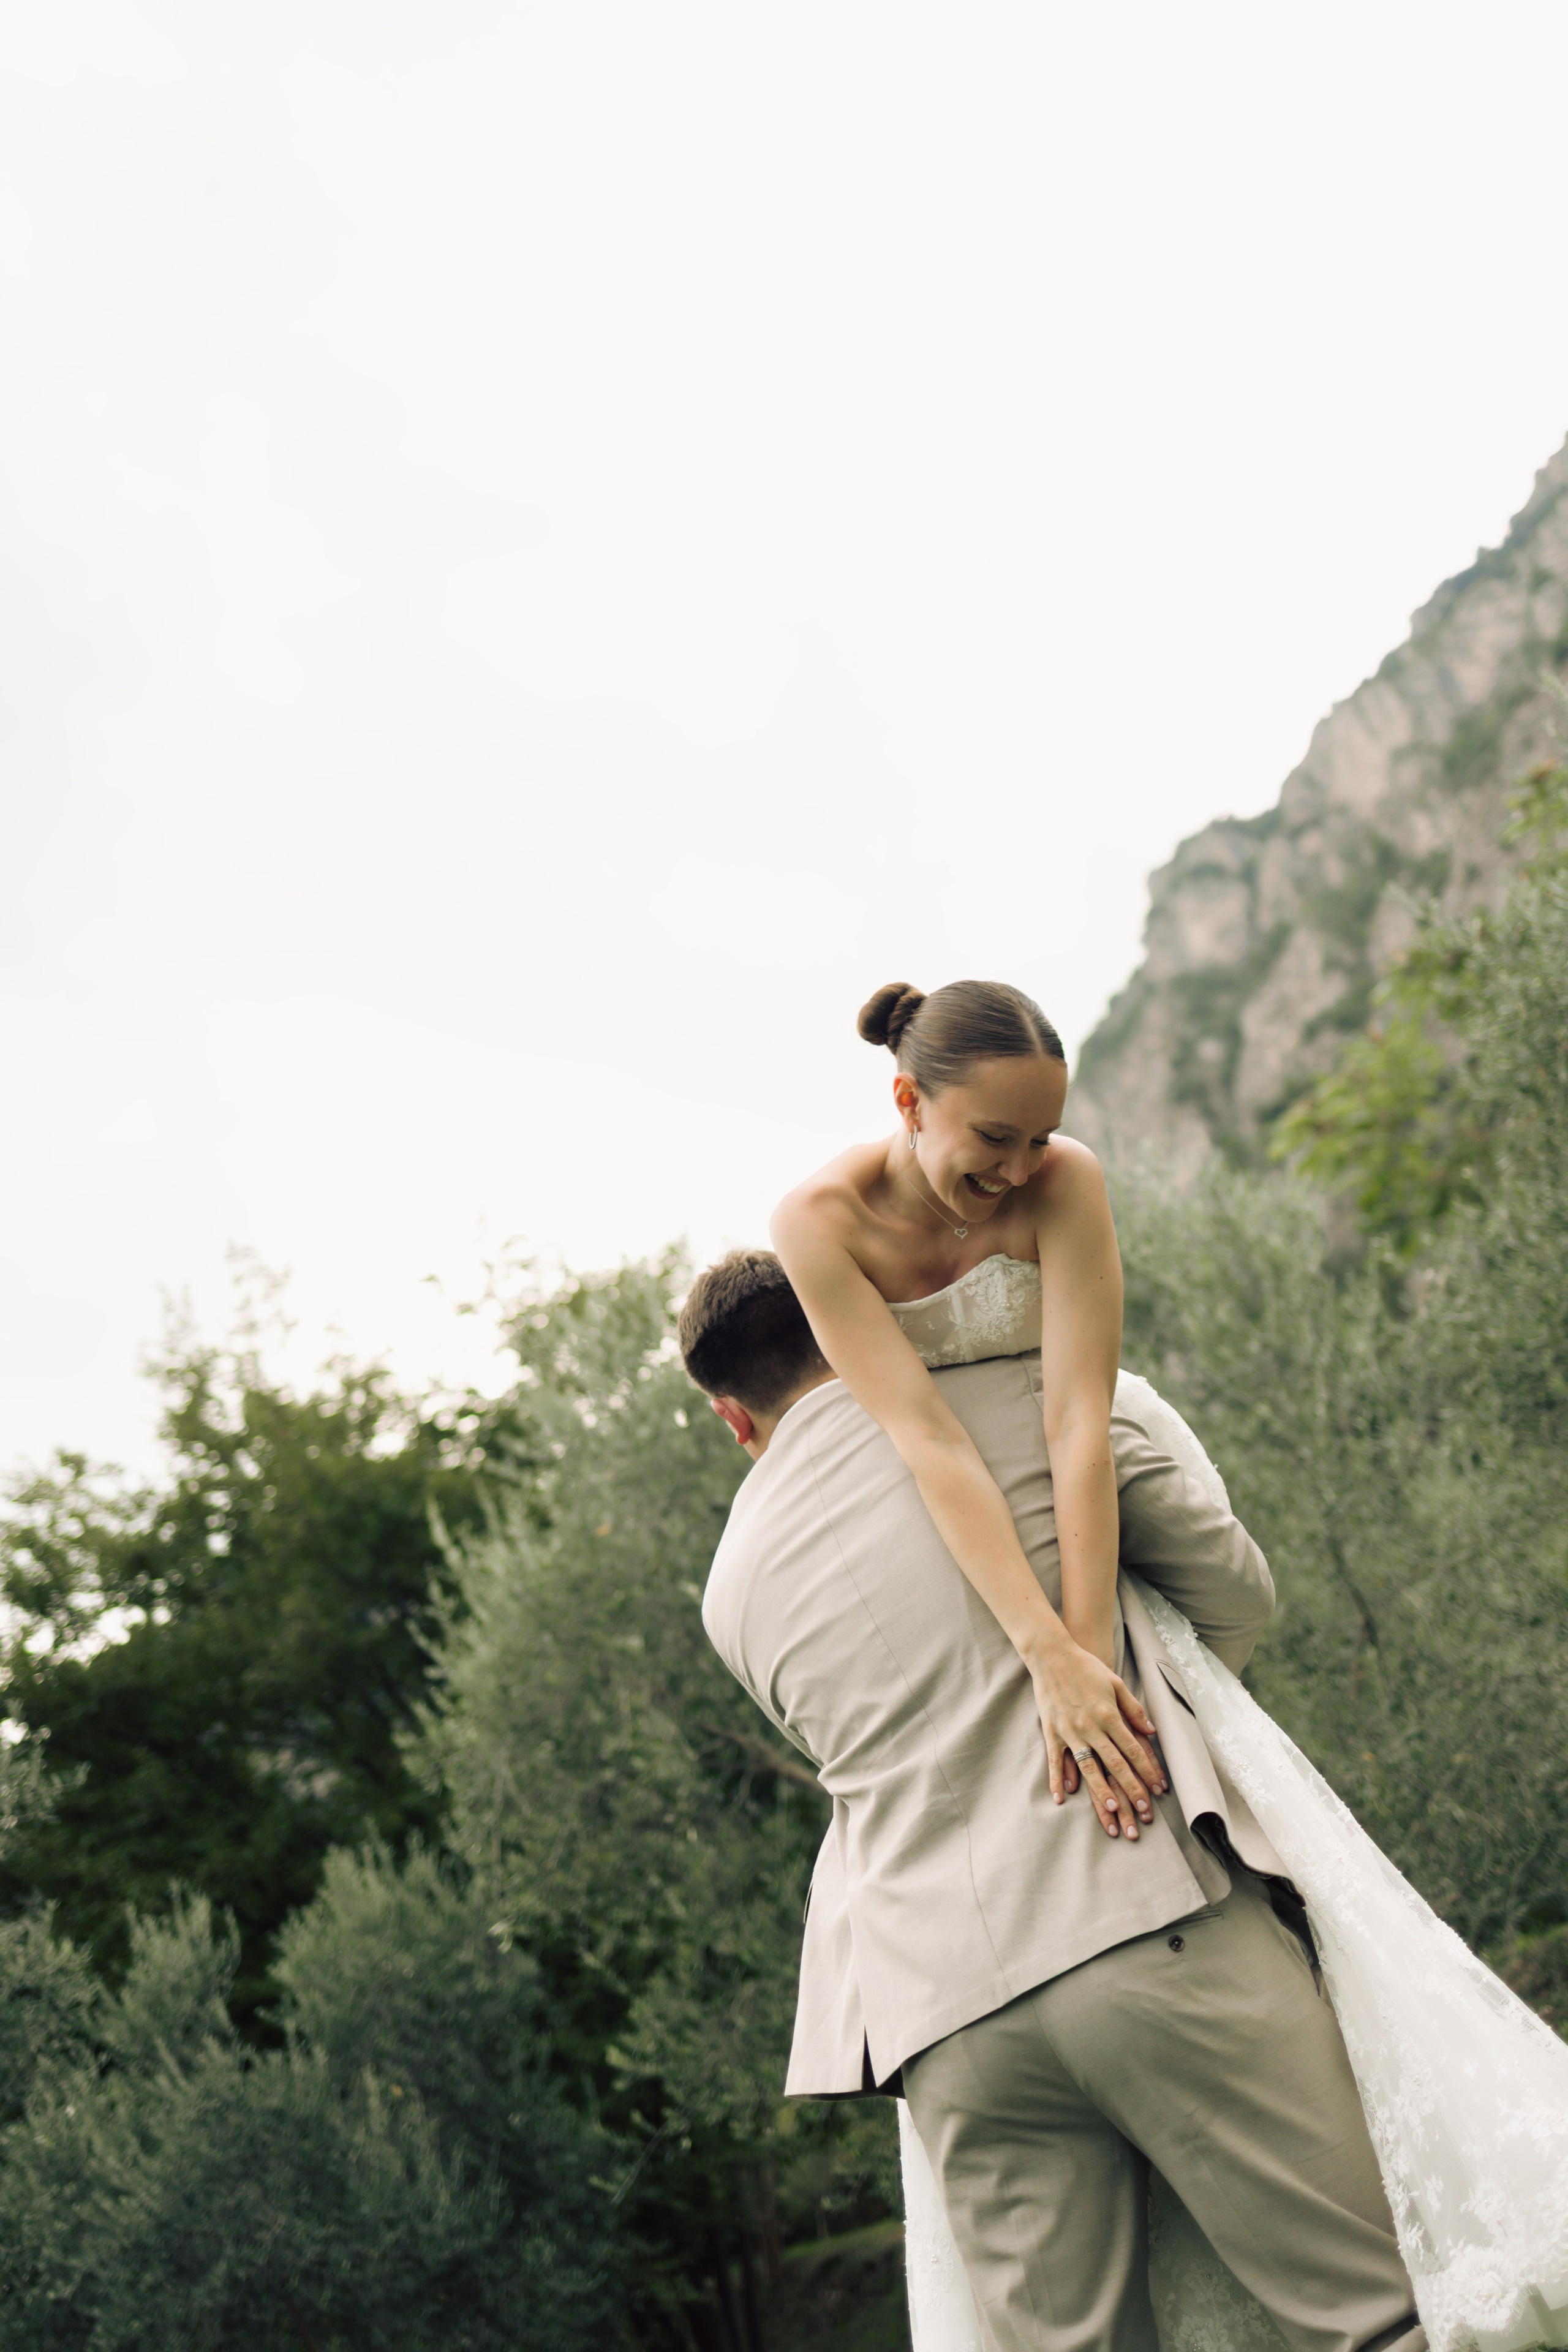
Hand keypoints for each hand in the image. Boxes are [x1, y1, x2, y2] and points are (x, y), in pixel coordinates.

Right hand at [1026, 1636, 1166, 1837]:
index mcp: (1109, 1715)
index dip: (1148, 1771)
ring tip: (1111, 1809)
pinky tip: (1061, 1798)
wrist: (1052, 1654)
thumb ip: (1134, 1709)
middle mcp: (1091, 1726)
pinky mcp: (1051, 1731)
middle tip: (1143, 1810)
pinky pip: (1055, 1760)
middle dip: (1132, 1789)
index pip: (1134, 1749)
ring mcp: (1070, 1731)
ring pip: (1088, 1766)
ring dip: (1100, 1789)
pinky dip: (1056, 1779)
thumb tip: (1151, 1732)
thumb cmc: (1087, 1668)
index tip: (1158, 1789)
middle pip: (1116, 1763)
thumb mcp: (1116, 1684)